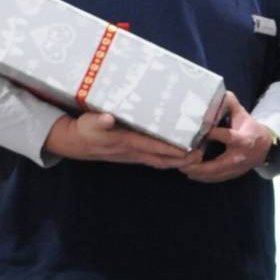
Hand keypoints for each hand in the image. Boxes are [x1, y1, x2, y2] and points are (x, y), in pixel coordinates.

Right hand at [43, 109, 191, 168]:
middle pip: (164, 159)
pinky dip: (169, 158)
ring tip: (198, 154)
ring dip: (180, 160)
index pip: (156, 147)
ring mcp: (135, 155)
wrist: (76, 143)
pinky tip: (180, 153)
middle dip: (185, 159)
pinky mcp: (134, 154)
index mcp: (128, 143)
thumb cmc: (84, 131)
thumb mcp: (88, 123)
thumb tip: (107, 117)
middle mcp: (134, 152)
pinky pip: (156, 159)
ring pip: (162, 161)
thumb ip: (98, 121)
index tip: (191, 149)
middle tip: (204, 153)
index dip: (174, 150)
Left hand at [179, 93, 273, 183]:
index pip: (228, 137)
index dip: (214, 134)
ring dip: (198, 173)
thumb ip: (229, 104)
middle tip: (184, 161)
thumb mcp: (242, 114)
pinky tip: (191, 173)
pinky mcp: (233, 174)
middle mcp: (239, 156)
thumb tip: (217, 91)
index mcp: (242, 139)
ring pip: (215, 174)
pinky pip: (216, 179)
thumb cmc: (249, 128)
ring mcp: (236, 168)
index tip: (201, 132)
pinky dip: (203, 177)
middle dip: (200, 165)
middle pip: (218, 164)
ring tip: (183, 168)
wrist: (264, 148)